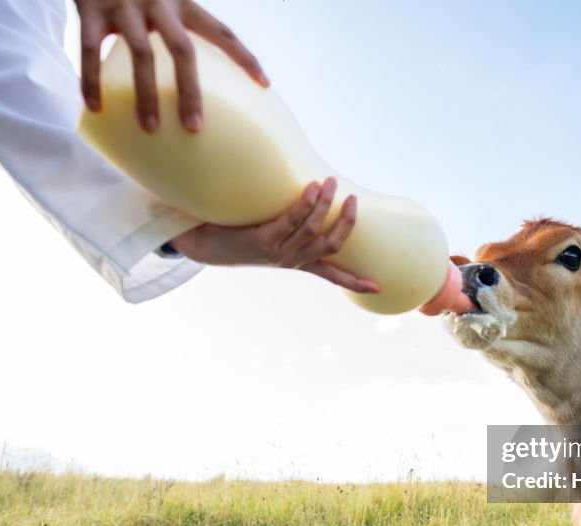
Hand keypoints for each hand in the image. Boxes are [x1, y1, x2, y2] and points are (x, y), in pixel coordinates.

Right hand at [75, 0, 268, 132]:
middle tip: (194, 128)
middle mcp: (158, 1)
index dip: (243, 57)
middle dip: (190, 91)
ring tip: (150, 128)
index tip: (264, 85)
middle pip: (183, 49)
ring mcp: (124, 4)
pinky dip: (92, 80)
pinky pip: (91, 50)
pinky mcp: (89, 8)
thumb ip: (174, 29)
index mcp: (182, 1)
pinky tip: (95, 108)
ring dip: (146, 94)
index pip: (221, 31)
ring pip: (142, 53)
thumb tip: (185, 85)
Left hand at [168, 178, 378, 293]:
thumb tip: (308, 193)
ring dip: (325, 204)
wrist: (203, 244)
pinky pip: (291, 220)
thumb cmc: (237, 233)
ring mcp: (278, 253)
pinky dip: (305, 203)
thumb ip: (289, 222)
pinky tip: (311, 188)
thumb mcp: (269, 233)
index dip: (354, 282)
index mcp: (295, 262)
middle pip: (331, 246)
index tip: (377, 289)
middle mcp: (290, 261)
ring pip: (314, 230)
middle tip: (353, 199)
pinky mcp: (263, 241)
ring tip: (330, 182)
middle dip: (346, 223)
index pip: (331, 275)